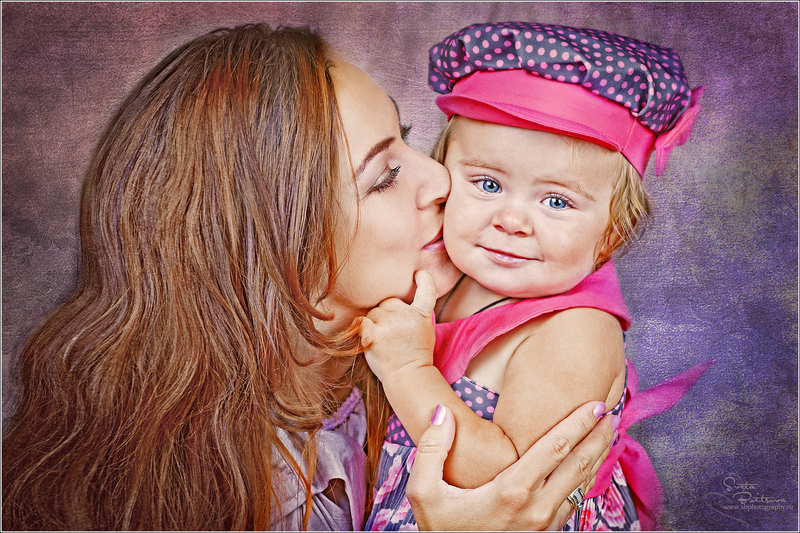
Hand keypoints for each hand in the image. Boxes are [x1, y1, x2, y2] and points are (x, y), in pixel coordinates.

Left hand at [359, 270, 437, 381]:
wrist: (408, 376)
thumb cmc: (414, 356)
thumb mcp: (424, 332)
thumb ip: (414, 316)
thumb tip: (394, 303)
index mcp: (422, 315)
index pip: (427, 289)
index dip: (424, 279)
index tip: (418, 273)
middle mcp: (406, 315)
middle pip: (388, 301)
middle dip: (386, 313)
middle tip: (390, 332)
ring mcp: (390, 324)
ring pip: (373, 312)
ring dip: (374, 322)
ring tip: (381, 339)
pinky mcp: (374, 333)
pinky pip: (362, 322)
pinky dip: (362, 329)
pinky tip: (368, 339)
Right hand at [407, 402, 614, 530]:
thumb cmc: (443, 530)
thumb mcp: (424, 492)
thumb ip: (432, 450)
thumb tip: (442, 412)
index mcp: (513, 491)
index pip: (556, 447)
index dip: (579, 422)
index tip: (595, 404)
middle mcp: (537, 508)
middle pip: (580, 463)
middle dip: (598, 434)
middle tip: (609, 410)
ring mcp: (546, 525)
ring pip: (583, 484)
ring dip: (597, 455)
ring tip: (605, 433)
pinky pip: (575, 501)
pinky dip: (586, 478)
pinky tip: (586, 466)